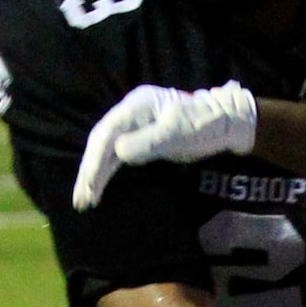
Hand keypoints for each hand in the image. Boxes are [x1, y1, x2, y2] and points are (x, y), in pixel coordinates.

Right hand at [73, 80, 256, 210]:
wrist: (224, 124)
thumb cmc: (204, 124)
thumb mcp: (178, 132)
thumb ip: (149, 142)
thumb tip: (119, 153)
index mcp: (137, 106)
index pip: (107, 133)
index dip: (95, 160)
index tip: (90, 184)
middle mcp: (130, 114)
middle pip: (101, 143)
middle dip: (90, 172)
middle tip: (81, 200)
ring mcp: (134, 127)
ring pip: (107, 152)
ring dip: (95, 176)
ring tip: (85, 201)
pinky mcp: (141, 141)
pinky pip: (117, 158)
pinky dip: (108, 174)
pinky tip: (99, 188)